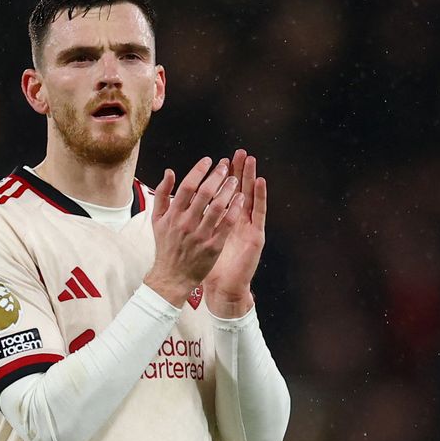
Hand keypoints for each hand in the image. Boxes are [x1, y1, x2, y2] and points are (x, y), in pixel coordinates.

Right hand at [144, 157, 243, 307]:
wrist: (172, 276)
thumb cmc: (166, 246)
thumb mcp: (156, 220)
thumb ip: (161, 194)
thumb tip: (170, 172)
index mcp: (172, 215)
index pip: (187, 187)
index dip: (199, 170)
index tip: (209, 161)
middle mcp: (186, 223)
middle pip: (204, 194)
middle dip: (217, 177)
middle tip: (226, 167)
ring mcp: (200, 235)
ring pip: (218, 207)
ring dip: (228, 190)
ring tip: (236, 180)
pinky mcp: (213, 247)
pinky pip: (227, 224)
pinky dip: (234, 210)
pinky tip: (241, 200)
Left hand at [203, 149, 266, 317]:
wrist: (222, 288)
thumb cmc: (205, 265)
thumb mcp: (194, 240)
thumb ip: (189, 221)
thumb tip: (177, 201)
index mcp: (221, 221)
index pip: (223, 193)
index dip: (222, 177)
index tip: (219, 159)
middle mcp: (236, 221)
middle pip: (238, 190)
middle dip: (238, 171)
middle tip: (239, 152)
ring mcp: (247, 227)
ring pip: (251, 196)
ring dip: (251, 177)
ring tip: (250, 160)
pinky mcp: (256, 235)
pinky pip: (259, 212)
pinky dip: (261, 196)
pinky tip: (261, 182)